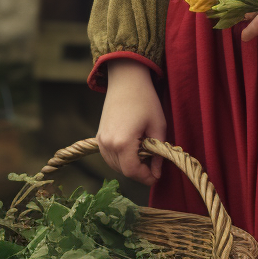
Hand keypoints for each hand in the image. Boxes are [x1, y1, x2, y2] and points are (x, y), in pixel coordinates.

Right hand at [96, 59, 166, 186]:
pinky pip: (109, 156)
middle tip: (154, 165)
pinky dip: (121, 158)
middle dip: (140, 172)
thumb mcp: (158, 126)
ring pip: (115, 165)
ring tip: (145, 154)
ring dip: (130, 166)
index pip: (132, 171)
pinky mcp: (99, 136)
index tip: (157, 176)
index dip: (146, 177)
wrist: (126, 80)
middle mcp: (108, 144)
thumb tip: (156, 172)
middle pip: (123, 171)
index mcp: (122, 142)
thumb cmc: (145, 100)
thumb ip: (158, 153)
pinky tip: (133, 149)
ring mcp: (101, 140)